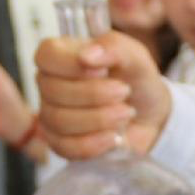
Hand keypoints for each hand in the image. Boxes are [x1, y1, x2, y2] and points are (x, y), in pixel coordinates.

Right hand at [34, 31, 168, 159]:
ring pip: (59, 120)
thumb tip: (86, 55)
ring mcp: (51, 115)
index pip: (46, 54)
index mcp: (62, 55)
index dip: (71, 64)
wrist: (148, 115)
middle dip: (94, 94)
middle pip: (52, 90)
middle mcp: (50, 84)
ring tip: (125, 113)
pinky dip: (95, 143)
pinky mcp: (59, 143)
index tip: (102, 70)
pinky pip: (66, 147)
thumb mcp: (135, 56)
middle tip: (124, 92)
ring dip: (98, 118)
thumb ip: (114, 47)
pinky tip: (114, 137)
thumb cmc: (135, 80)